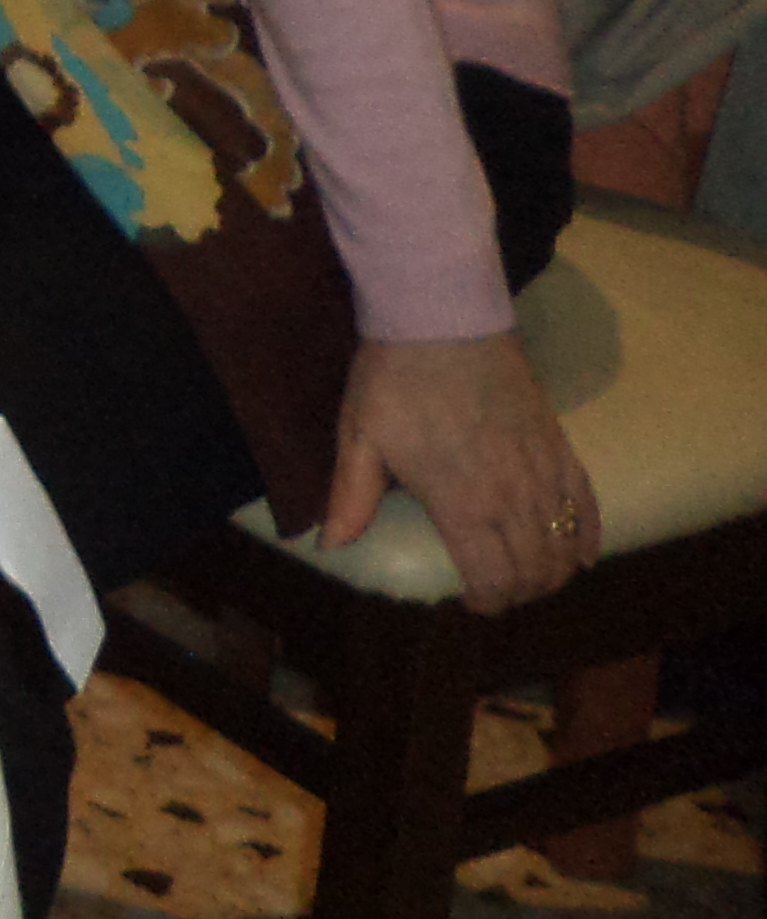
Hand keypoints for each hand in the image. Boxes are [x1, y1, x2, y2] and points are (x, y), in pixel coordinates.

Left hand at [320, 330, 595, 608]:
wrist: (442, 317)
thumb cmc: (394, 377)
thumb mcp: (359, 437)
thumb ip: (350, 497)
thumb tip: (330, 547)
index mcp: (461, 502)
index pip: (491, 578)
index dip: (487, 601)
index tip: (471, 601)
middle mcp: (511, 497)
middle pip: (534, 570)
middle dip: (519, 593)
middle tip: (497, 590)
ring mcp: (542, 470)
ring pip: (564, 544)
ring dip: (553, 572)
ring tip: (532, 577)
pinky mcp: (560, 444)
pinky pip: (586, 502)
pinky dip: (588, 535)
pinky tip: (583, 554)